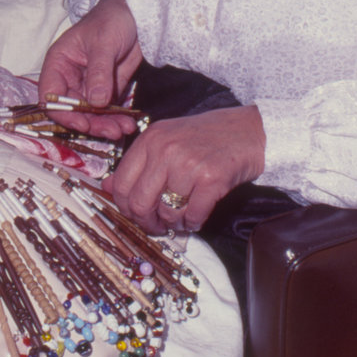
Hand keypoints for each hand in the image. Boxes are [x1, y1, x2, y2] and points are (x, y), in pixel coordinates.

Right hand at [37, 0, 142, 140]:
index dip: (63, 112)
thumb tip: (95, 102)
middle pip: (72, 110)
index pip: (51, 95)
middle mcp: (70, 78)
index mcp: (59, 63)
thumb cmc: (112, 19)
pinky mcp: (106, 91)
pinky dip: (117, 119)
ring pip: (90, 115)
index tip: (83, 123)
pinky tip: (129, 123)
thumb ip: (99, 72)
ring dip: (106, 125)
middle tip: (112, 131)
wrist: (136, 14)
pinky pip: (108, 111)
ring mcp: (88, 87)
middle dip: (91, 123)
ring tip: (124, 129)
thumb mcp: (104, 43)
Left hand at [107, 106, 266, 233]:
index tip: (135, 215)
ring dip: (174, 224)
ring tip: (182, 219)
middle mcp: (165, 150)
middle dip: (147, 222)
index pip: (121, 183)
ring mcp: (189, 164)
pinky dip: (194, 223)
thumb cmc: (205, 137)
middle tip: (157, 226)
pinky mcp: (212, 178)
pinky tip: (197, 217)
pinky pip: (194, 215)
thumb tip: (107, 187)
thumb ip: (138, 163)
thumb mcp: (166, 140)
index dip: (125, 207)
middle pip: (139, 203)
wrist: (249, 130)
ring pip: (167, 212)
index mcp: (150, 139)